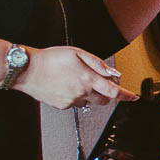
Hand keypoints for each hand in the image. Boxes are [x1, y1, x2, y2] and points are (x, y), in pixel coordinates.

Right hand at [14, 46, 138, 109]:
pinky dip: (75, 96)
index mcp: (88, 79)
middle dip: (107, 94)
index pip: (114, 91)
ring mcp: (71, 101)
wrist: (27, 70)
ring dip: (89, 94)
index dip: (126, 95)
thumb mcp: (77, 53)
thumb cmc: (51, 58)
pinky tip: (65, 86)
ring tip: (74, 80)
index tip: (133, 97)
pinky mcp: (62, 106)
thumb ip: (97, 63)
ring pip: (88, 101)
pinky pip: (75, 103)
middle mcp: (81, 92)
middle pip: (104, 100)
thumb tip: (111, 73)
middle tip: (100, 84)